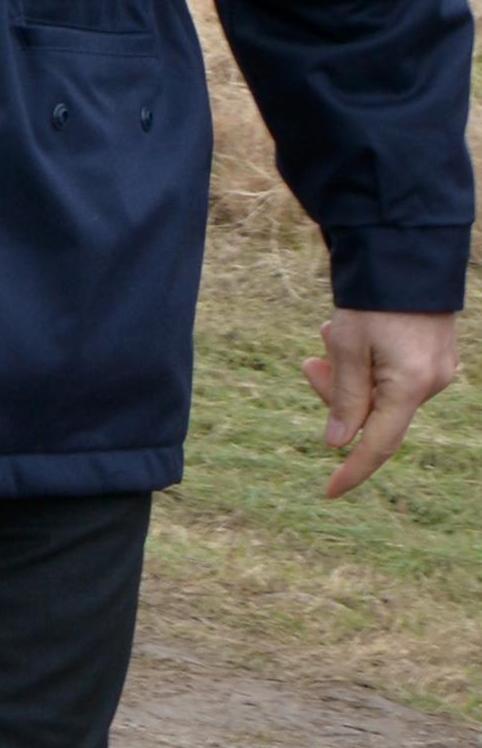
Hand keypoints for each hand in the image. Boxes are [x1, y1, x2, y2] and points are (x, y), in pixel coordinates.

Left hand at [303, 309, 459, 497]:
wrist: (408, 255)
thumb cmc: (374, 301)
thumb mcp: (349, 348)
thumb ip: (344, 398)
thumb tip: (339, 442)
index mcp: (410, 387)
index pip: (378, 444)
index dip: (352, 470)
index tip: (329, 492)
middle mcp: (432, 384)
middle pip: (371, 413)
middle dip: (335, 393)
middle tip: (311, 361)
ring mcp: (437, 371)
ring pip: (379, 393)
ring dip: (348, 372)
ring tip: (330, 334)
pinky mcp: (435, 357)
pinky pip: (393, 376)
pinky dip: (367, 364)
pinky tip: (350, 334)